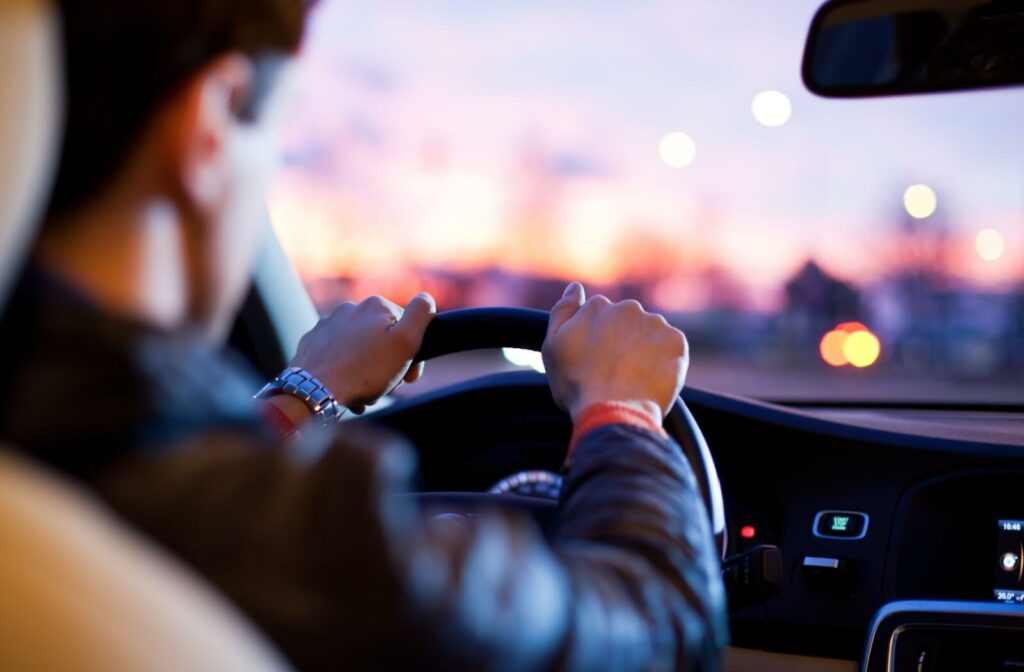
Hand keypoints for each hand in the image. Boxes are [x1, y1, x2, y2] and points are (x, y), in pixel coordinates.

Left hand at [290, 293, 435, 413]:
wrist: (315, 391)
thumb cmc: (364, 372)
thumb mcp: (405, 342)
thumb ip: (421, 314)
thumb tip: (425, 297)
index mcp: (375, 305)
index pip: (406, 327)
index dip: (411, 353)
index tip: (407, 375)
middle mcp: (349, 309)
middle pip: (381, 339)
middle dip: (387, 363)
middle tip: (385, 385)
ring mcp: (327, 325)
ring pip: (359, 349)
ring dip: (366, 370)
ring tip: (364, 391)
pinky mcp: (312, 343)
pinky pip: (337, 356)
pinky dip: (345, 371)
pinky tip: (346, 387)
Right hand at [542, 282, 688, 422]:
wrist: (613, 412)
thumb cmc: (577, 385)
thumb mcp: (552, 347)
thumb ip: (562, 311)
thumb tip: (574, 286)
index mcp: (597, 306)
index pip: (599, 316)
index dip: (597, 340)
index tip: (595, 360)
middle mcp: (628, 308)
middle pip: (626, 322)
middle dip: (622, 341)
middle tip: (615, 371)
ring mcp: (654, 324)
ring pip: (650, 334)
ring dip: (645, 349)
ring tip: (633, 378)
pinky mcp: (676, 342)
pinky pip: (671, 348)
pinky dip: (664, 362)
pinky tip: (650, 379)